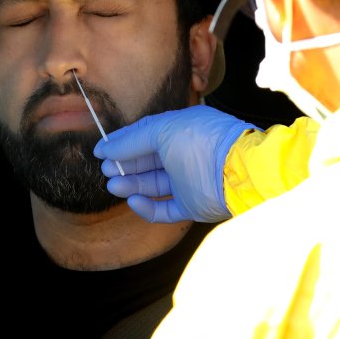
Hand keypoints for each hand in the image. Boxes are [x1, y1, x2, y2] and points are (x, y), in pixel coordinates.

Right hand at [94, 106, 255, 222]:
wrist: (238, 173)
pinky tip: (133, 201)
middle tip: (107, 170)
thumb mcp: (163, 129)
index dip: (123, 142)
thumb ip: (133, 139)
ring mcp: (190, 182)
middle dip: (126, 165)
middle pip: (149, 161)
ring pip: (155, 185)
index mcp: (183, 130)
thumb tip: (107, 147)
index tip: (101, 151)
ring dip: (132, 185)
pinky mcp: (194, 205)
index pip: (148, 135)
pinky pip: (165, 209)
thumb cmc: (203, 143)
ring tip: (114, 185)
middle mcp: (187, 155)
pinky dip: (147, 207)